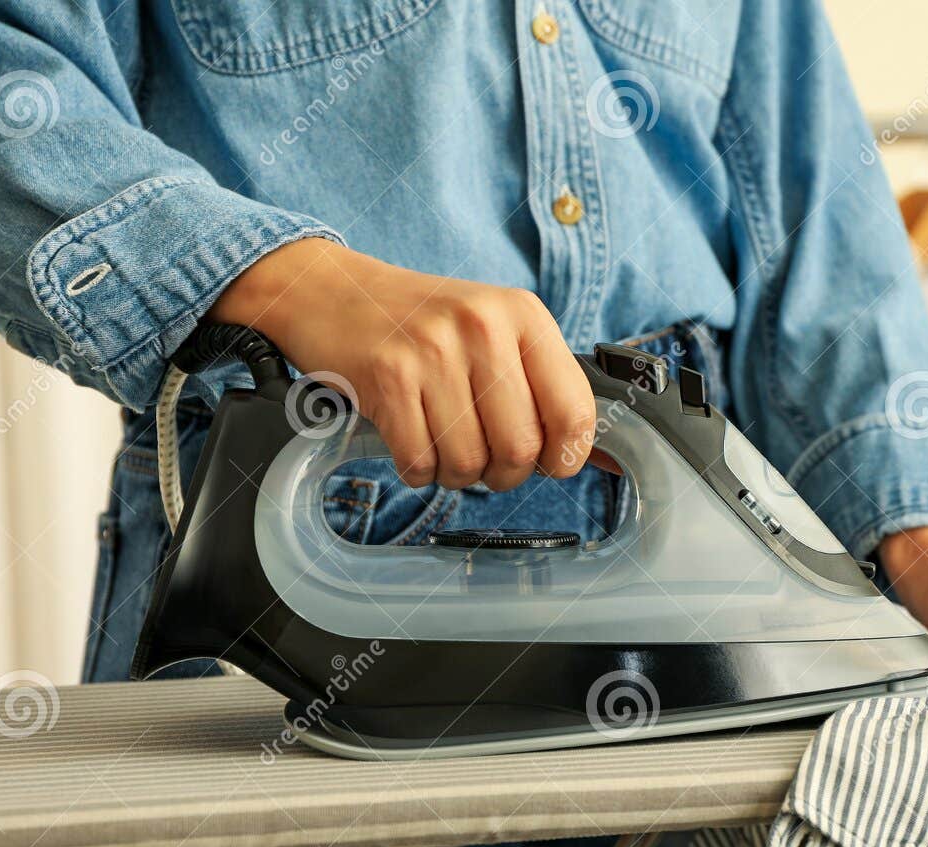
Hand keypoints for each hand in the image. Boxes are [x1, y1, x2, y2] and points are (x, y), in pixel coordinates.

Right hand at [208, 237, 596, 489]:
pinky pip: (420, 462)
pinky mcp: (388, 375)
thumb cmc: (425, 324)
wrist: (334, 292)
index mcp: (524, 315)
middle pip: (521, 448)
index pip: (574, 411)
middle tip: (487, 460)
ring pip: (470, 462)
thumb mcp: (496, 332)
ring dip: (457, 473)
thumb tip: (593, 459)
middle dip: (504, 473)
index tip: (550, 464)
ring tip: (444, 443)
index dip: (566, 456)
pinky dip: (418, 469)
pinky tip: (412, 440)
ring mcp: (434, 349)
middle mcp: (484, 326)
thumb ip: (544, 386)